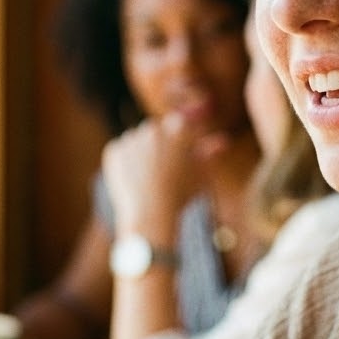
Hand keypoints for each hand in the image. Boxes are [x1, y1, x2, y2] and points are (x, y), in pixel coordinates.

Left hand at [102, 113, 207, 235]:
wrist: (151, 213)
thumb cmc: (181, 194)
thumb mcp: (200, 174)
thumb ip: (209, 152)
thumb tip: (224, 140)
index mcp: (177, 128)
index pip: (180, 125)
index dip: (180, 141)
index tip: (179, 158)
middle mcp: (153, 128)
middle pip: (157, 132)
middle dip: (160, 146)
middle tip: (164, 172)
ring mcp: (131, 138)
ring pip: (138, 142)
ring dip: (142, 153)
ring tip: (149, 179)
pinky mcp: (114, 151)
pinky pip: (121, 152)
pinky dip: (126, 163)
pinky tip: (134, 181)